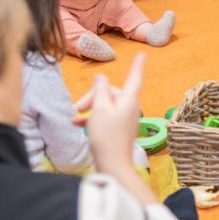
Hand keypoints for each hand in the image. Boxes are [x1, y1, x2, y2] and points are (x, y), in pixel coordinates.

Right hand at [82, 55, 145, 169]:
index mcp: (129, 100)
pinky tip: (77, 124)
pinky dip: (92, 119)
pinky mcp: (118, 131)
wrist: (113, 166)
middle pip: (112, 93)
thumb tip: (102, 78)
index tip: (142, 54)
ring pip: (106, 106)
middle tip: (80, 106)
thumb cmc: (107, 136)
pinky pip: (105, 118)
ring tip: (76, 116)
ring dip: (91, 109)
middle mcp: (129, 108)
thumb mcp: (100, 108)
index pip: (134, 77)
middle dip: (94, 96)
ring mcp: (124, 120)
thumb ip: (100, 90)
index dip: (137, 65)